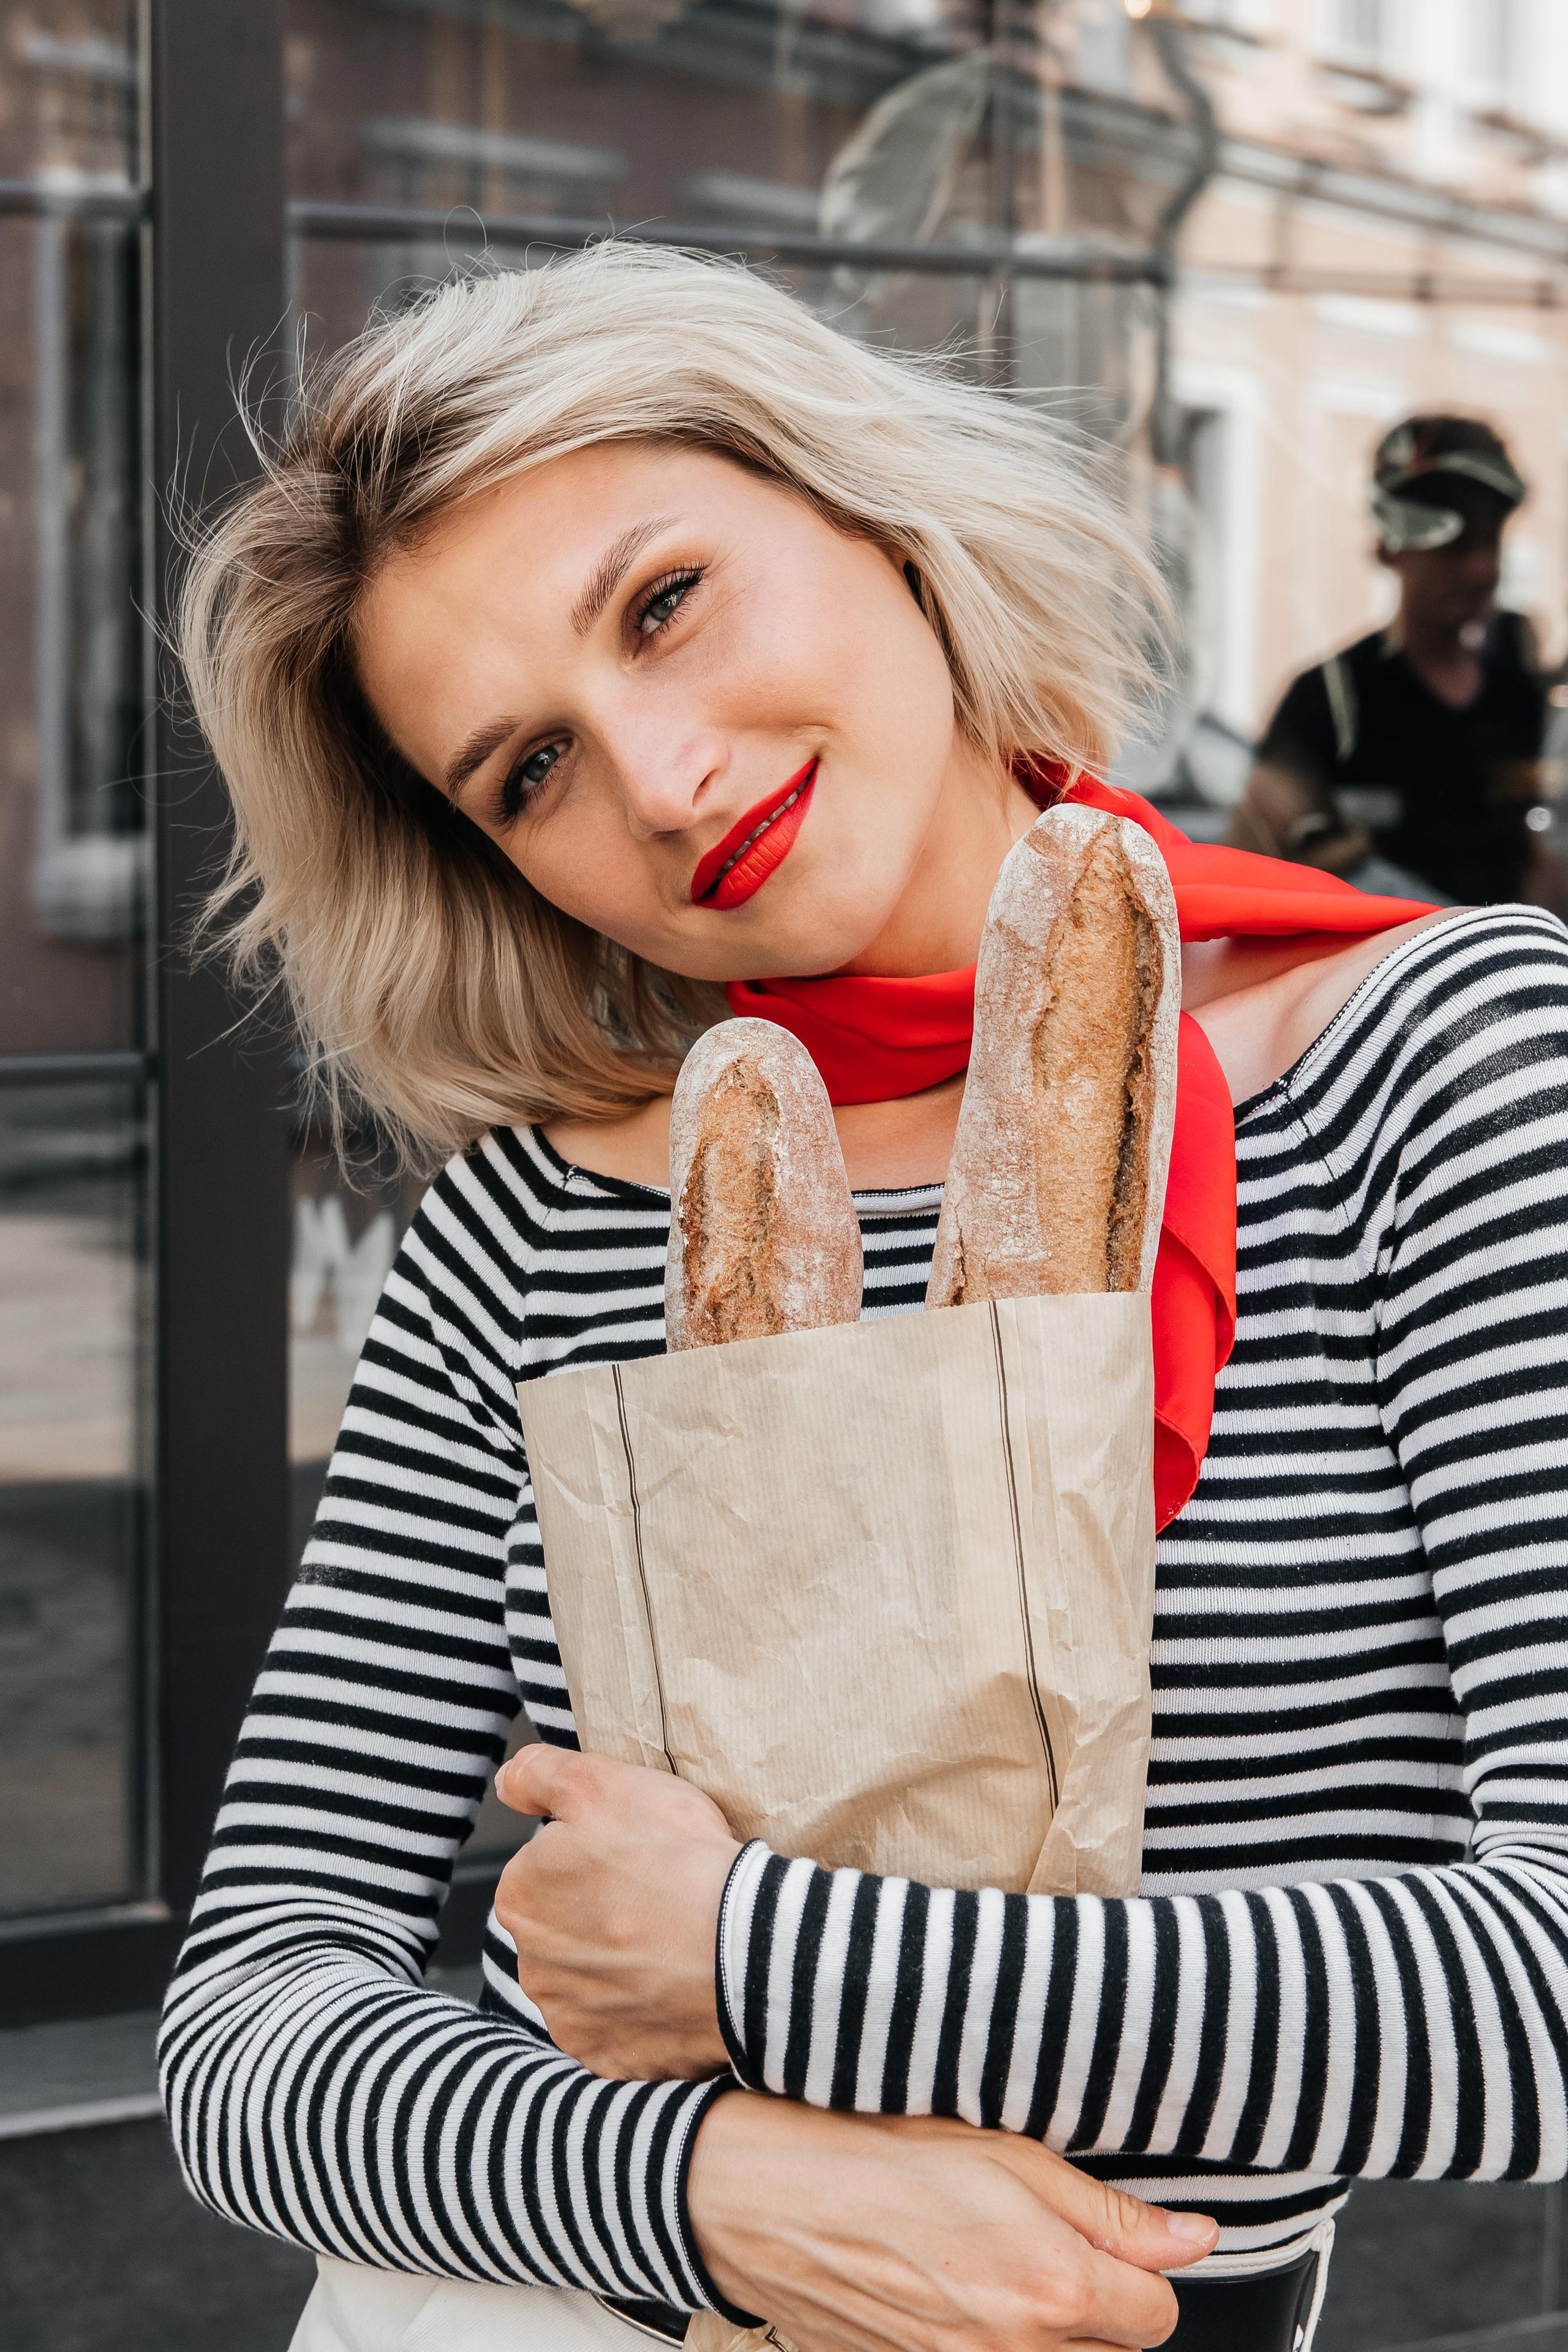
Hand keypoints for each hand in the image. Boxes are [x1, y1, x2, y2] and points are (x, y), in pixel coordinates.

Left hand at [493, 1746, 739, 2077]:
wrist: (742, 1947)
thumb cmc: (676, 1859)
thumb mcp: (605, 1784)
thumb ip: (541, 1774)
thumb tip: (508, 1781)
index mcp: (520, 1895)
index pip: (547, 1868)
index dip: (594, 1855)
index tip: (634, 1856)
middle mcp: (530, 1964)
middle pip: (565, 1925)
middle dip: (602, 1912)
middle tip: (657, 1896)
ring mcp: (569, 2017)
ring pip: (591, 1977)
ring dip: (620, 1963)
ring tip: (672, 1941)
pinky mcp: (607, 2056)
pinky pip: (620, 2027)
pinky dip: (644, 2009)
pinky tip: (674, 1984)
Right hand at [688, 2096, 1215, 2351]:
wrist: (769, 2198)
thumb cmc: (877, 2156)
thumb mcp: (1008, 2153)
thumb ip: (1110, 2211)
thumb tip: (1194, 2239)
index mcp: (1050, 2287)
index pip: (1157, 2317)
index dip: (1138, 2271)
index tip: (1109, 2244)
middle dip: (1096, 2307)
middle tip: (1047, 2250)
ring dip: (1044, 2329)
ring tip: (996, 2270)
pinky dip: (989, 2342)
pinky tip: (956, 2297)